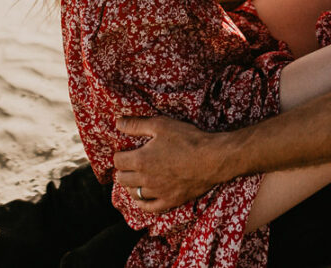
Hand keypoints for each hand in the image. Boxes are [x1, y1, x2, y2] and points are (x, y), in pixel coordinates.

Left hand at [112, 115, 229, 212]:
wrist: (212, 158)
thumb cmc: (187, 139)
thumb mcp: (161, 125)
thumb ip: (136, 125)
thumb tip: (118, 123)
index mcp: (140, 160)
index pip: (118, 161)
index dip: (120, 155)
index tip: (125, 151)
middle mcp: (145, 179)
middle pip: (122, 179)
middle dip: (123, 170)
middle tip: (129, 164)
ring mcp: (157, 192)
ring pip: (134, 194)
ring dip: (131, 186)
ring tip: (135, 179)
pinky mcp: (170, 201)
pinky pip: (149, 207)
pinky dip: (142, 203)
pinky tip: (142, 197)